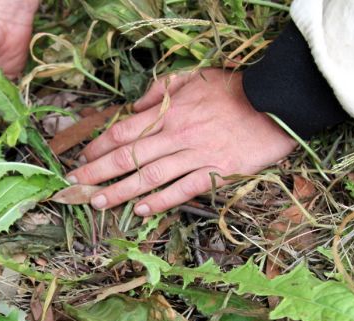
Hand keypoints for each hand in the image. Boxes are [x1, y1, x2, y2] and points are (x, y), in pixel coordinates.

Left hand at [65, 69, 296, 215]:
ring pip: (150, 176)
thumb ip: (161, 89)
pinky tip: (141, 211)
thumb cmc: (235, 89)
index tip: (81, 159)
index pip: (124, 131)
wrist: (279, 102)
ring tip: (98, 202)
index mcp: (169, 111)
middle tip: (74, 187)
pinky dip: (160, 201)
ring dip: (121, 191)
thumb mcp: (194, 76)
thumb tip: (134, 105)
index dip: (98, 147)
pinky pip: (183, 190)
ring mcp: (196, 155)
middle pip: (129, 156)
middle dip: (97, 172)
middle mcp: (177, 134)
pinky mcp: (217, 172)